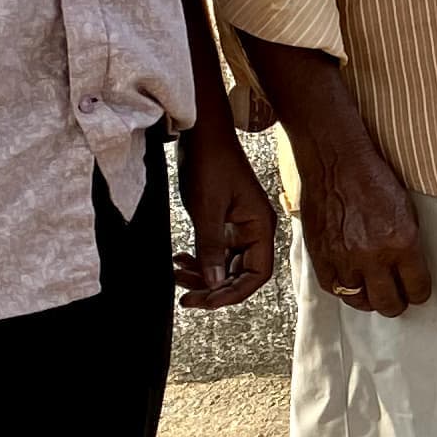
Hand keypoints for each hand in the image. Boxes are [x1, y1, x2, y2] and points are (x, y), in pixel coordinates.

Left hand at [174, 129, 276, 310]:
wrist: (202, 134)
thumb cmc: (211, 163)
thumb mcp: (207, 209)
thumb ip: (211, 248)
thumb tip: (213, 284)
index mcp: (260, 228)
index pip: (256, 275)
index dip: (233, 293)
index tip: (206, 302)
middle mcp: (253, 231)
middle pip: (239, 274)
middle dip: (213, 288)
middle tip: (186, 298)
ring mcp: (238, 228)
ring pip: (224, 266)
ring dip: (201, 275)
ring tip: (176, 274)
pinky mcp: (223, 223)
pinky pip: (214, 252)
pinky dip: (198, 260)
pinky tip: (179, 259)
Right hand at [294, 121, 429, 314]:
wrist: (337, 163)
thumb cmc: (373, 180)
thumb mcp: (407, 212)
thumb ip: (407, 245)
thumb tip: (409, 271)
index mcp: (402, 243)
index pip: (417, 288)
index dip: (419, 293)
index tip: (417, 293)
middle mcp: (373, 256)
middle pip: (389, 303)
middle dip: (397, 303)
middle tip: (397, 298)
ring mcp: (344, 259)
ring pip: (360, 301)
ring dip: (369, 299)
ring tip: (373, 292)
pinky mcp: (321, 257)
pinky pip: (334, 289)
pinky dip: (344, 290)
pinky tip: (351, 284)